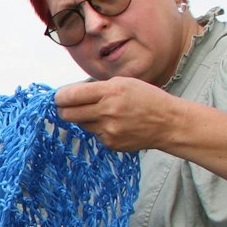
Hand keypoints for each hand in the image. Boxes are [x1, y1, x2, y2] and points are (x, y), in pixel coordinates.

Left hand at [53, 77, 183, 150]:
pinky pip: (94, 134)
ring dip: (85, 118)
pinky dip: (99, 128)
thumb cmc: (146, 98)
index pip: (70, 96)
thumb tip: (69, 94)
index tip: (58, 97)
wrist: (168, 123)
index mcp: (111, 91)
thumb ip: (96, 88)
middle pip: (67, 114)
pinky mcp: (110, 143)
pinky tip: (115, 124)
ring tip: (102, 112)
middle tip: (68, 105)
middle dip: (64, 109)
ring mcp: (108, 130)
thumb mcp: (123, 83)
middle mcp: (107, 111)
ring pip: (80, 124)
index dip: (59, 97)